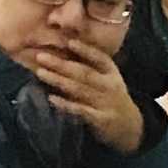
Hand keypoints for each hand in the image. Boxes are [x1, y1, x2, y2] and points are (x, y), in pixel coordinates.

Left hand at [29, 35, 146, 151]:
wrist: (128, 125)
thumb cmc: (110, 96)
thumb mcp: (108, 79)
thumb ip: (91, 66)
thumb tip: (65, 46)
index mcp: (112, 73)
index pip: (100, 59)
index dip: (86, 50)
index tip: (69, 42)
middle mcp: (110, 86)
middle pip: (84, 73)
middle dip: (61, 64)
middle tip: (41, 56)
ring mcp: (105, 103)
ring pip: (79, 89)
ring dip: (58, 80)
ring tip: (40, 72)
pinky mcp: (99, 118)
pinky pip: (80, 110)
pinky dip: (66, 104)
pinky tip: (51, 98)